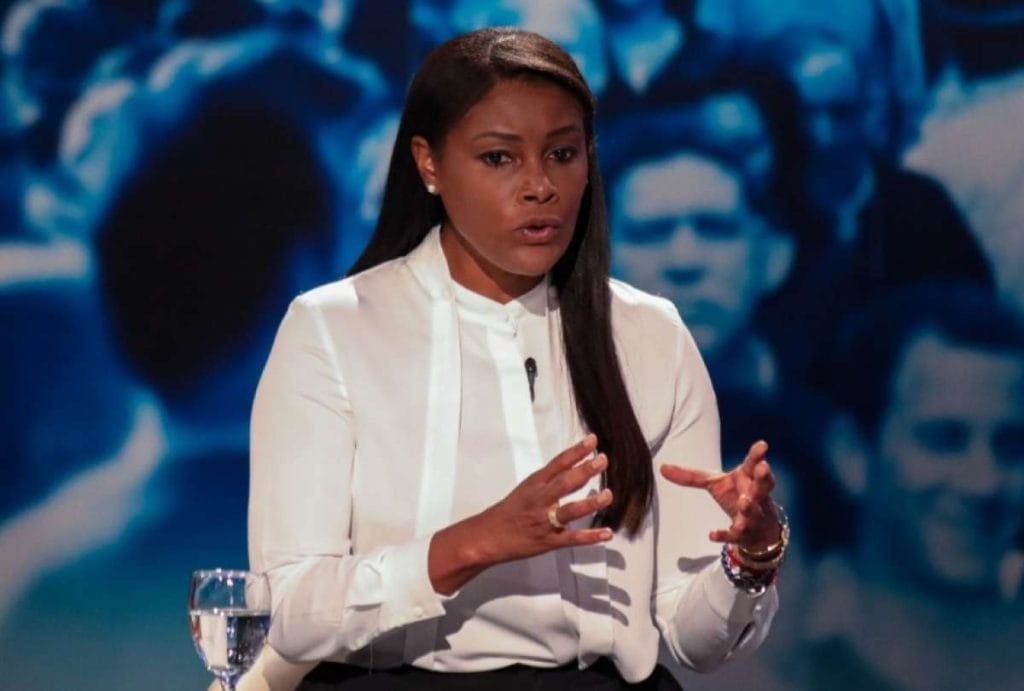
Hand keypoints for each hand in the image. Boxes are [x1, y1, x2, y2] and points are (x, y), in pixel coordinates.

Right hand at [429, 434, 613, 593]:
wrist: (486, 536)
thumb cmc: (506, 513)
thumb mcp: (525, 490)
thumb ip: (548, 482)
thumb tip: (571, 469)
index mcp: (534, 485)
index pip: (558, 463)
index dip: (576, 451)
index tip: (592, 440)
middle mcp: (540, 500)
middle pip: (565, 482)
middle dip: (585, 470)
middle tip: (602, 460)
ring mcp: (544, 521)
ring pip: (570, 510)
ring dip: (590, 503)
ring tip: (607, 494)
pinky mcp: (548, 541)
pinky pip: (572, 538)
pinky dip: (591, 537)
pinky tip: (606, 533)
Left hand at [660, 440, 780, 551]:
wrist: (756, 530)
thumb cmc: (735, 496)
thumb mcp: (714, 484)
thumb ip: (690, 476)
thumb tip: (662, 467)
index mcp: (748, 478)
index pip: (754, 464)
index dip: (758, 454)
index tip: (762, 445)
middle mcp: (755, 495)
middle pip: (763, 484)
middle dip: (764, 476)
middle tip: (763, 467)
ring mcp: (752, 515)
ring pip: (753, 510)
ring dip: (749, 506)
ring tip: (744, 502)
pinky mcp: (744, 535)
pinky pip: (736, 535)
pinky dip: (724, 534)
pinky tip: (711, 534)